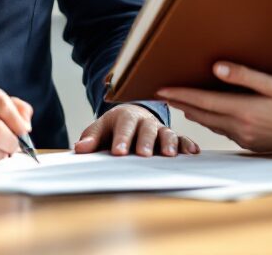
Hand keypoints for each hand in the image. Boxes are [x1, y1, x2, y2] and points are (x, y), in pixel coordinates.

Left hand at [73, 103, 199, 156]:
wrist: (132, 116)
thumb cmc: (115, 126)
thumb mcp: (100, 129)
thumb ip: (91, 138)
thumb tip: (79, 148)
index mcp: (125, 116)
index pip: (123, 126)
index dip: (121, 138)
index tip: (118, 152)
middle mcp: (145, 120)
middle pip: (146, 129)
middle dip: (145, 141)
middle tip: (144, 154)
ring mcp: (159, 128)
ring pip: (166, 133)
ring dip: (169, 143)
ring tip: (170, 155)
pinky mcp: (170, 136)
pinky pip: (181, 138)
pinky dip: (187, 144)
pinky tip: (192, 152)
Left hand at [158, 62, 271, 153]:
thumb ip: (245, 76)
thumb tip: (216, 68)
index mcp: (244, 111)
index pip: (203, 101)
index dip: (180, 95)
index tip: (161, 89)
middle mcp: (240, 128)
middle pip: (202, 115)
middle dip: (181, 103)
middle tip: (163, 93)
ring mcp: (244, 138)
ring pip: (210, 124)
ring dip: (194, 113)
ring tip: (180, 102)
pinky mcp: (249, 144)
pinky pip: (223, 131)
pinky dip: (211, 121)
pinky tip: (208, 114)